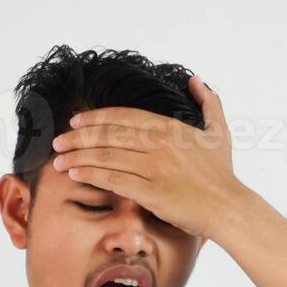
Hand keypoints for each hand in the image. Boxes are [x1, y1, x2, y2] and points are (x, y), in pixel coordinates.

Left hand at [49, 74, 252, 239]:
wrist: (228, 207)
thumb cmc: (222, 173)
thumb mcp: (219, 131)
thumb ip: (208, 102)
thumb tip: (196, 80)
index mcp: (170, 128)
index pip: (124, 116)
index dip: (96, 117)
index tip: (75, 120)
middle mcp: (160, 144)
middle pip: (109, 135)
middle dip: (78, 137)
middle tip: (57, 141)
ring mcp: (156, 168)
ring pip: (107, 156)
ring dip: (78, 156)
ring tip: (59, 161)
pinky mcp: (152, 193)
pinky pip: (114, 180)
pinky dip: (92, 174)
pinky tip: (75, 173)